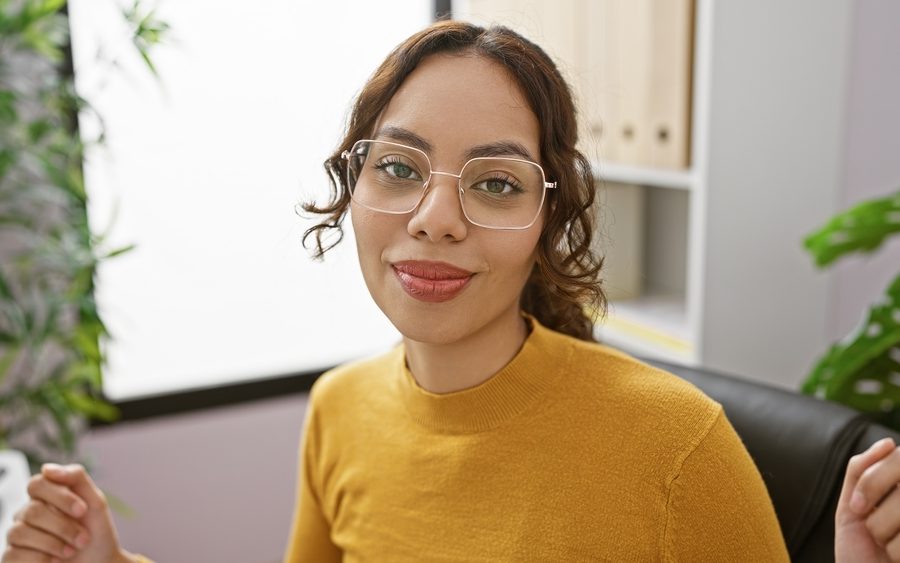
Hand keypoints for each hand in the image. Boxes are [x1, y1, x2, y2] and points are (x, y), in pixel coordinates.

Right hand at [2, 464, 135, 562]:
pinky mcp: (13, 558)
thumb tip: (46, 468)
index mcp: (45, 496)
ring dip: (53, 544)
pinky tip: (55, 562)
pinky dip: (40, 560)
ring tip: (72, 551)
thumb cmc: (96, 532)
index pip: (36, 484)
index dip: (60, 497)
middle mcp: (27, 514)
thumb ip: (75, 478)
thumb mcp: (95, 502)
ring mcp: (18, 536)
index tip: (82, 511)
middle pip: (32, 511)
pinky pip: (13, 556)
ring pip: (19, 533)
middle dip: (63, 527)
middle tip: (83, 538)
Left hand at [836, 437, 899, 561]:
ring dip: (887, 537)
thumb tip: (889, 443)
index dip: (872, 483)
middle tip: (876, 534)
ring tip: (890, 546)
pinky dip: (897, 553)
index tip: (857, 508)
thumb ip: (862, 471)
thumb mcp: (852, 506)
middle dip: (878, 517)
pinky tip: (899, 559)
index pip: (899, 459)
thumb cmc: (861, 547)